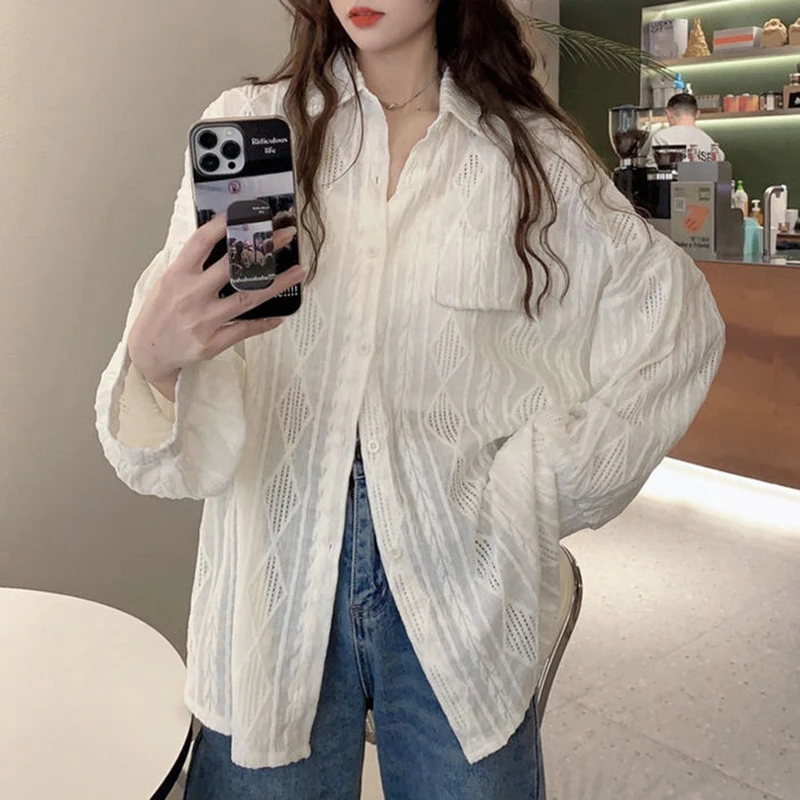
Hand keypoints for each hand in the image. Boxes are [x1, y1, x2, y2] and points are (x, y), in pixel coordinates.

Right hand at [127, 214, 302, 399]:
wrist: (148, 352)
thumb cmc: (160, 313)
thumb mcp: (168, 282)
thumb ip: (193, 264)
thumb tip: (223, 242)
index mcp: (177, 275)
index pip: (202, 243)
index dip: (225, 225)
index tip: (247, 213)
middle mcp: (192, 295)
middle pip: (233, 268)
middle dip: (263, 249)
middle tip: (285, 235)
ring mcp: (204, 320)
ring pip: (247, 299)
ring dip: (276, 284)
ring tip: (297, 272)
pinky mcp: (213, 342)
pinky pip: (245, 329)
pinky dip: (265, 321)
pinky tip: (282, 314)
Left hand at [683, 204, 710, 234]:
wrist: (706, 209)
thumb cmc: (700, 208)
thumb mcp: (693, 207)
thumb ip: (688, 207)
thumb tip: (685, 206)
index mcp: (692, 215)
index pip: (685, 220)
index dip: (683, 222)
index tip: (684, 222)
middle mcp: (694, 219)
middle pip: (687, 225)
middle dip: (685, 226)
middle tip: (685, 226)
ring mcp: (697, 222)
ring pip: (691, 228)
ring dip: (689, 229)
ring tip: (688, 229)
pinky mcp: (700, 224)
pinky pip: (697, 230)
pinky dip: (694, 231)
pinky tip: (693, 230)